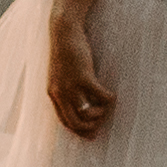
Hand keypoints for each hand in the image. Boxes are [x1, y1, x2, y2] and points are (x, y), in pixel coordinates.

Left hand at [46, 0, 116, 139]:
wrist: (64, 32)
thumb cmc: (65, 51)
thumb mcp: (60, 74)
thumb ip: (65, 88)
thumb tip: (80, 102)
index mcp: (53, 94)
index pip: (64, 121)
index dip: (78, 131)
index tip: (91, 134)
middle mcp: (60, 93)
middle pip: (75, 122)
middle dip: (89, 129)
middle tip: (101, 126)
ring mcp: (71, 86)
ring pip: (87, 113)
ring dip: (100, 114)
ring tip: (105, 107)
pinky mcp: (84, 76)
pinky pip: (100, 96)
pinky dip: (108, 99)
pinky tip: (112, 95)